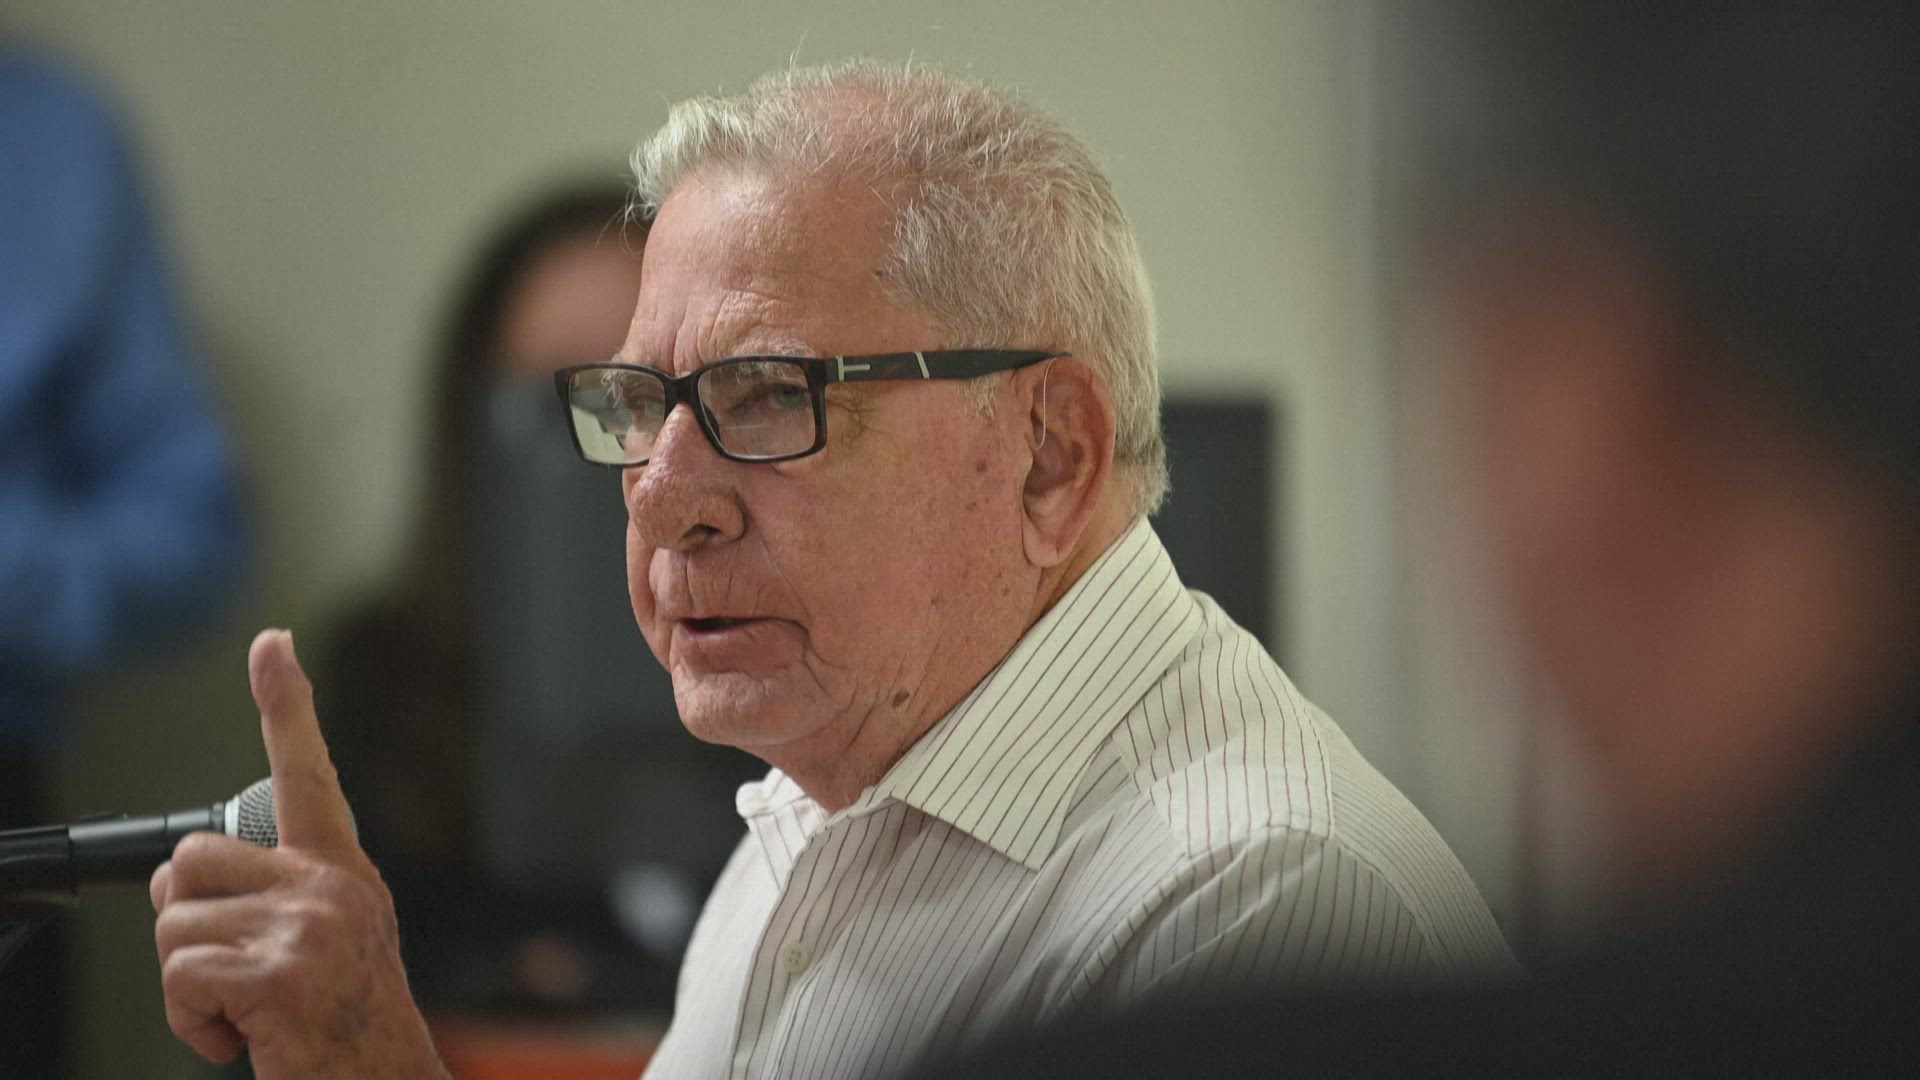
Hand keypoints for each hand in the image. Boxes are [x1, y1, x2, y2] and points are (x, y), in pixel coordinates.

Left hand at [150, 629, 449, 1077]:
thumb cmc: (346, 1029)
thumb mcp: (324, 945)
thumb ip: (274, 897)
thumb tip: (185, 883)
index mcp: (342, 873)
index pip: (309, 772)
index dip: (287, 702)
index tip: (273, 643)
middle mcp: (331, 886)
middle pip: (193, 862)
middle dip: (186, 922)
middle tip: (227, 973)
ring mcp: (308, 925)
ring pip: (175, 925)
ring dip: (189, 986)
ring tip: (244, 1014)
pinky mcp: (280, 972)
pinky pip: (181, 976)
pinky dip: (191, 1023)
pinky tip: (242, 1038)